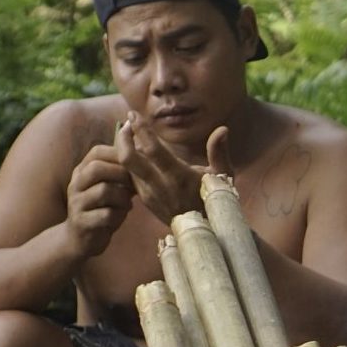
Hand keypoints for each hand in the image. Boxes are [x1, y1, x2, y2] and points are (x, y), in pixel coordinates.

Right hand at [65, 143, 134, 259]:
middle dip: (122, 174)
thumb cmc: (103, 208)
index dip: (119, 154)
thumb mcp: (111, 188)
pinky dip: (119, 214)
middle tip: (134, 185)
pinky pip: (106, 214)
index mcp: (82, 171)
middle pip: (97, 168)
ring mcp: (76, 203)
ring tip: (128, 202)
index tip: (137, 163)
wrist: (81, 238)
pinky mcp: (82, 223)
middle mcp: (76, 184)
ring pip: (104, 191)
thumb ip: (122, 173)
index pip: (97, 152)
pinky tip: (121, 215)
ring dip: (123, 197)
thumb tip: (146, 154)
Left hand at [114, 110, 233, 225]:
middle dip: (122, 138)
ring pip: (126, 167)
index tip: (133, 114)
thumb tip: (222, 129)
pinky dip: (129, 163)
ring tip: (129, 135)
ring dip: (124, 149)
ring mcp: (148, 195)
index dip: (140, 129)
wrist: (204, 231)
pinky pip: (130, 177)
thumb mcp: (223, 177)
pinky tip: (135, 153)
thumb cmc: (216, 199)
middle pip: (128, 158)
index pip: (152, 149)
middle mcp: (159, 186)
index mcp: (178, 177)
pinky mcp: (144, 200)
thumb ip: (219, 152)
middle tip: (126, 125)